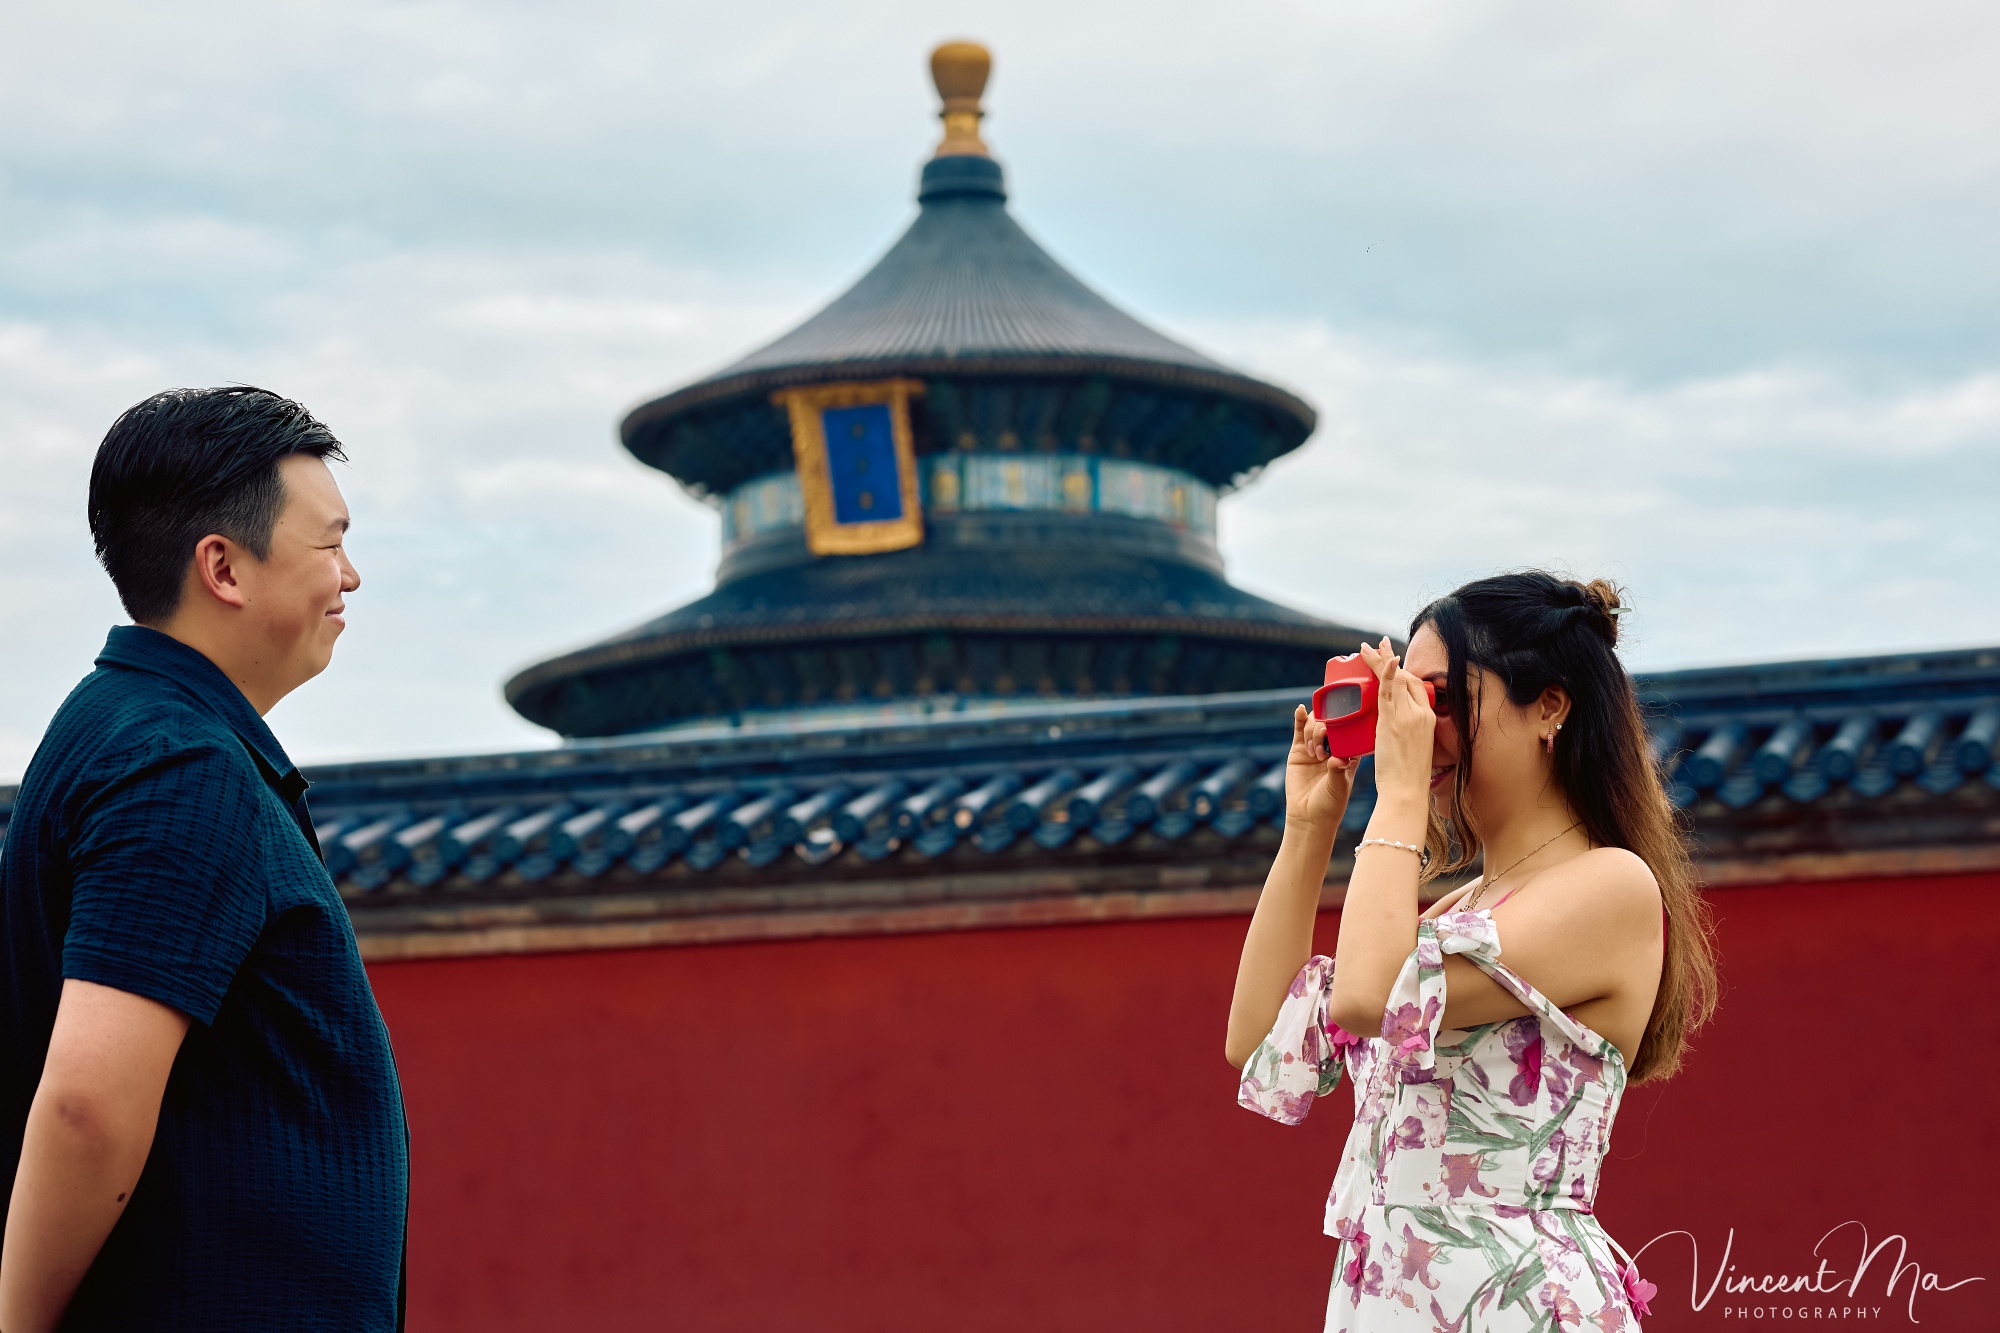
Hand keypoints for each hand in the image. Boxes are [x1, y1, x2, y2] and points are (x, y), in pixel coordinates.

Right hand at [1285, 704, 1357, 837]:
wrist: (1309, 816)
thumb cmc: (1330, 804)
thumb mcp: (1339, 787)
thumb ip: (1338, 770)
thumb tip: (1337, 758)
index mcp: (1349, 752)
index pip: (1350, 729)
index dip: (1345, 723)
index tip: (1341, 724)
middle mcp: (1333, 746)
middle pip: (1330, 722)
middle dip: (1325, 730)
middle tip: (1322, 752)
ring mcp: (1315, 747)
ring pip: (1315, 724)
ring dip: (1313, 732)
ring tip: (1313, 754)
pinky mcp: (1298, 750)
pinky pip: (1299, 730)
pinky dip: (1299, 718)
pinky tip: (1300, 710)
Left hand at [1357, 637, 1435, 804]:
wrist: (1407, 791)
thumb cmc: (1409, 778)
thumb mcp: (1416, 750)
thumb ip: (1408, 734)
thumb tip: (1396, 730)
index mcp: (1429, 720)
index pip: (1417, 688)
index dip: (1405, 672)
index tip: (1394, 662)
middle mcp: (1421, 714)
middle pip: (1406, 678)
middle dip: (1392, 659)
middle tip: (1380, 643)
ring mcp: (1407, 716)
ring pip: (1394, 680)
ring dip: (1380, 660)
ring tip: (1366, 647)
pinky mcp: (1392, 721)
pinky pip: (1388, 691)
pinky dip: (1384, 672)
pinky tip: (1378, 659)